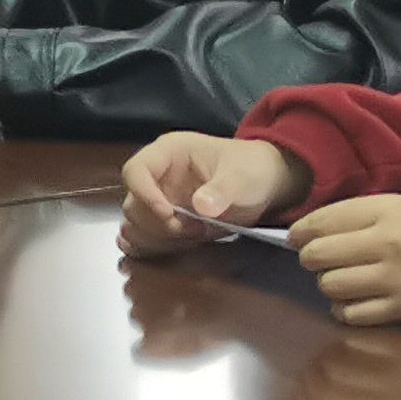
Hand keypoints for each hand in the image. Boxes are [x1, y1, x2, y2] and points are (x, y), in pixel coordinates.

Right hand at [119, 133, 313, 257]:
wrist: (266, 184)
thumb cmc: (252, 168)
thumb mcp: (242, 176)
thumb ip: (222, 190)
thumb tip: (201, 207)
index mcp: (168, 153)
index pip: (135, 171)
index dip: (144, 194)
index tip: (168, 214)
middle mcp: (158, 176)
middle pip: (133, 204)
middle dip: (159, 223)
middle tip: (194, 229)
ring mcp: (161, 199)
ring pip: (137, 225)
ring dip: (162, 237)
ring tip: (196, 234)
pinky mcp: (168, 221)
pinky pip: (148, 237)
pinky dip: (159, 246)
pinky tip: (179, 245)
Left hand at [287, 195, 400, 324]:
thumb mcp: (400, 205)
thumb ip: (359, 214)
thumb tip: (315, 228)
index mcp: (383, 212)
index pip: (323, 221)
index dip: (301, 231)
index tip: (296, 237)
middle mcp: (384, 245)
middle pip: (319, 255)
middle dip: (309, 257)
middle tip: (315, 258)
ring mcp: (393, 280)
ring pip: (332, 286)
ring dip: (327, 283)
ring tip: (337, 278)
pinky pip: (354, 314)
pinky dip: (344, 309)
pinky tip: (351, 301)